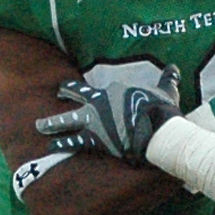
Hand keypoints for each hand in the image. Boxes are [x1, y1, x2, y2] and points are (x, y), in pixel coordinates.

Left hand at [35, 66, 182, 159]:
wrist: (156, 129)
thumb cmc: (160, 109)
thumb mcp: (165, 90)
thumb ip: (167, 79)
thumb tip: (175, 68)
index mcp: (112, 91)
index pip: (97, 89)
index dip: (88, 91)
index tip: (81, 91)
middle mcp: (98, 103)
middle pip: (75, 97)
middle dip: (64, 95)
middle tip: (56, 96)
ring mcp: (93, 122)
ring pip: (67, 120)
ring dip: (52, 123)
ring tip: (39, 126)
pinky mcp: (94, 139)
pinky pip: (74, 141)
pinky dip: (62, 143)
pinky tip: (51, 145)